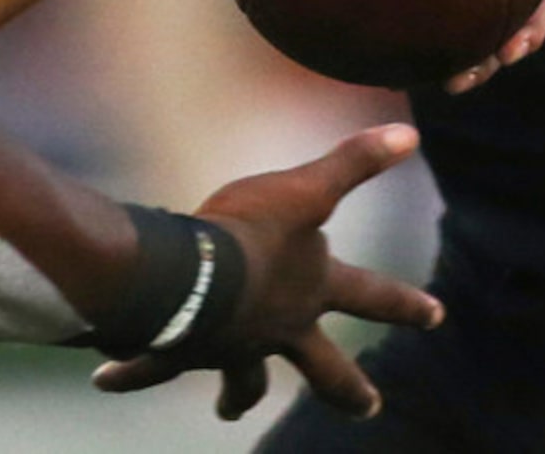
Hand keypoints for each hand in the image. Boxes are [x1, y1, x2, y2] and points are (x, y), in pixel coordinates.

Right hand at [91, 124, 441, 420]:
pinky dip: (131, 373)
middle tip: (370, 407)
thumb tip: (409, 133)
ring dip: (236, 396)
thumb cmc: (252, 232)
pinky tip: (106, 380)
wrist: (191, 275)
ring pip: (245, 382)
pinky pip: (155, 366)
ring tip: (229, 411)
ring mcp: (235, 347)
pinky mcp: (185, 351)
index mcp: (311, 292)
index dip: (406, 302)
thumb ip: (353, 162)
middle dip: (348, 389)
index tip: (438, 315)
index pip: (370, 296)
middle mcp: (280, 329)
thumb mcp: (306, 190)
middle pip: (325, 370)